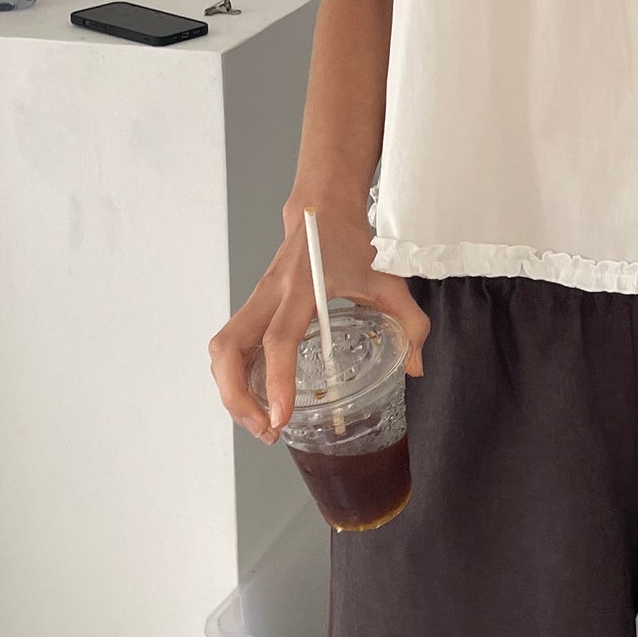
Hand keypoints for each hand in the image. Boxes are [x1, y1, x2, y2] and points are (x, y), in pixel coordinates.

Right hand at [208, 192, 430, 441]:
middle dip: (238, 398)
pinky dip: (235, 378)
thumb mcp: (389, 280)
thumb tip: (415, 367)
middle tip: (267, 429)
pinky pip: (230, 347)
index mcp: (301, 288)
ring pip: (222, 351)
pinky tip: (257, 400)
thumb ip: (410, 324)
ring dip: (231, 391)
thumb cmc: (351, 243)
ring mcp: (255, 301)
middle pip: (229, 350)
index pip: (279, 339)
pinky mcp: (252, 308)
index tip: (281, 417)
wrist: (322, 207)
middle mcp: (269, 295)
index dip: (277, 381)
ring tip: (261, 423)